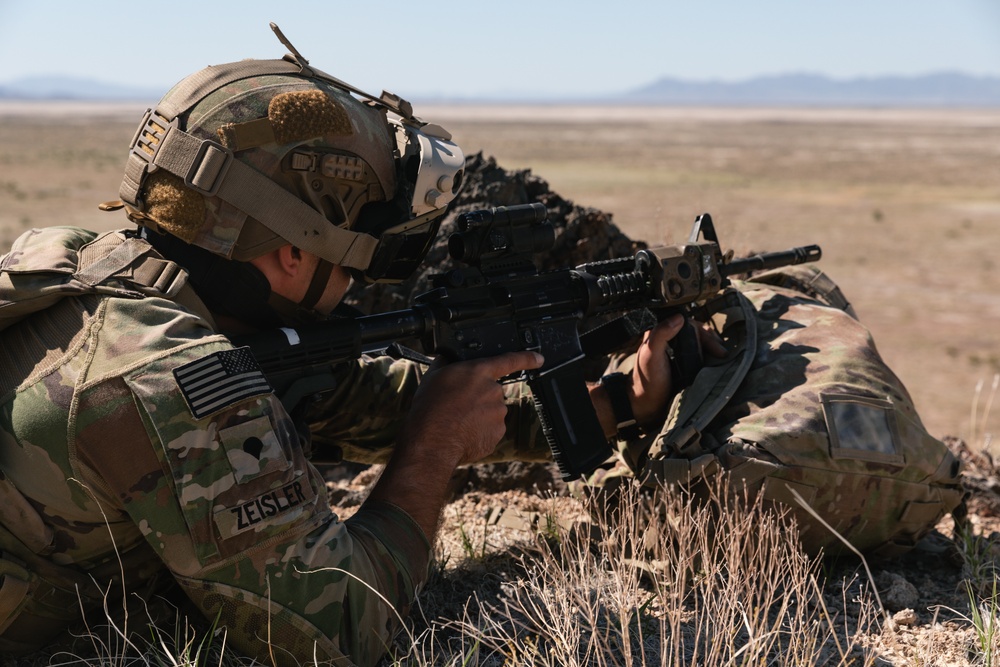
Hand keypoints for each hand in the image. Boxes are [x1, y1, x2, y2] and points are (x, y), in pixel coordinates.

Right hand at [368, 350, 543, 541]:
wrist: (432, 440)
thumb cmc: (430, 408)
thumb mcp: (434, 376)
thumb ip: (448, 364)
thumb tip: (450, 358)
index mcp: (478, 372)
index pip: (509, 360)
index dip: (527, 358)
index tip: (538, 358)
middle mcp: (493, 390)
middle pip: (492, 391)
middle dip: (479, 398)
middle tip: (458, 407)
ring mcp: (498, 412)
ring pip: (492, 411)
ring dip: (479, 415)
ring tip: (458, 422)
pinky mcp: (498, 432)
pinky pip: (491, 429)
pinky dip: (480, 431)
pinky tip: (464, 433)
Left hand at [592, 314, 725, 437]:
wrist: (647, 405)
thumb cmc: (647, 380)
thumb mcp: (651, 354)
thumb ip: (661, 334)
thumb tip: (679, 317)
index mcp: (661, 333)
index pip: (689, 325)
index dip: (704, 334)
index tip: (715, 348)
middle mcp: (671, 340)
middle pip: (698, 334)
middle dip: (712, 342)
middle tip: (723, 355)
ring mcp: (678, 353)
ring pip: (701, 345)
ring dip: (713, 350)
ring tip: (723, 359)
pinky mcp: (684, 365)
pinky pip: (700, 357)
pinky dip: (710, 359)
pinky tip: (717, 364)